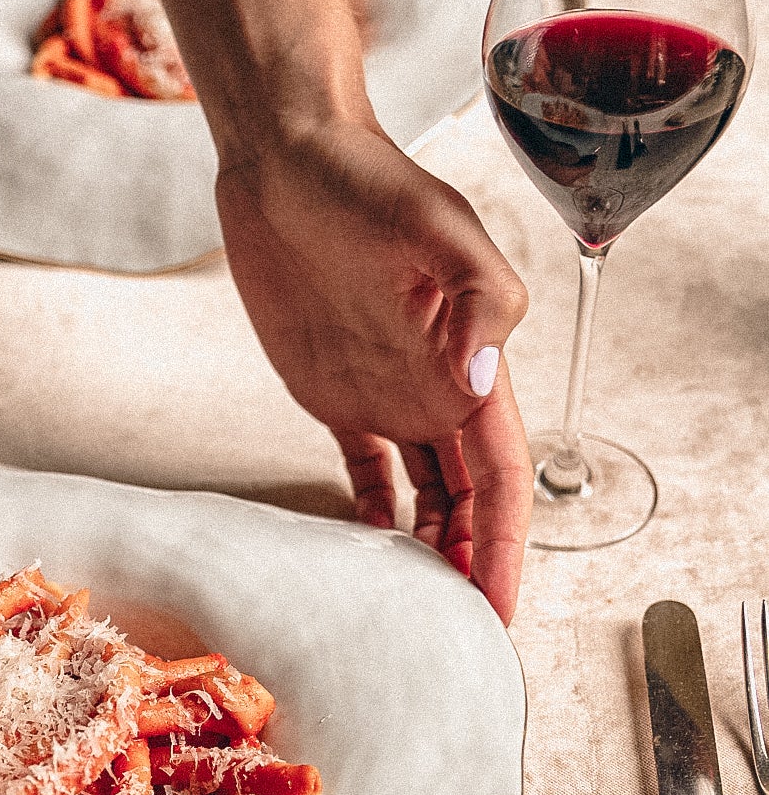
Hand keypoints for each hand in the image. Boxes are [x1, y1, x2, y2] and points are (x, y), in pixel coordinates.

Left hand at [217, 115, 531, 623]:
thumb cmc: (367, 181)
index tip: (500, 607)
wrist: (286, 161)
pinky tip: (367, 552)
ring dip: (429, 547)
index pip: (503, 476)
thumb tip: (483, 382)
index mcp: (473, 363)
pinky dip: (370, 513)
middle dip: (472, 564)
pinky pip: (362, 468)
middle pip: (469, 499)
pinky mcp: (334, 393)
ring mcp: (386, 394)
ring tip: (416, 609)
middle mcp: (437, 388)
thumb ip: (479, 302)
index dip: (508, 544)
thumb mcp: (439, 229)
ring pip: (423, 493)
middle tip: (456, 633)